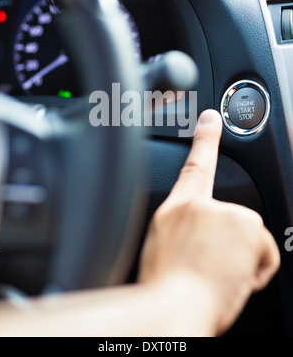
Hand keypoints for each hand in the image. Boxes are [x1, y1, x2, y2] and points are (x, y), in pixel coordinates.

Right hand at [138, 109, 279, 335]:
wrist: (171, 309)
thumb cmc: (165, 286)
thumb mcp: (164, 250)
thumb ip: (185, 233)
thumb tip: (200, 239)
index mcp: (177, 210)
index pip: (193, 165)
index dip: (204, 139)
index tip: (212, 118)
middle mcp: (201, 206)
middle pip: (234, 218)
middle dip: (231, 247)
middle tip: (209, 268)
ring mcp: (226, 214)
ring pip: (249, 239)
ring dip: (240, 261)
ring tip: (215, 277)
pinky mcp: (248, 228)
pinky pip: (264, 255)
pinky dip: (254, 272)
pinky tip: (230, 281)